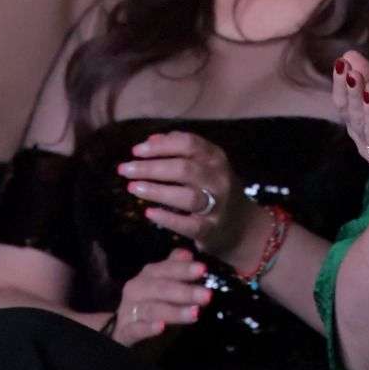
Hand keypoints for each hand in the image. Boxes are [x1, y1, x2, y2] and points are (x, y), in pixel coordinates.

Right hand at [107, 248, 210, 345]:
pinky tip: (161, 327)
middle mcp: (136, 290)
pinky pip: (134, 330)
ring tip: (195, 313)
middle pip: (160, 288)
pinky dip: (147, 328)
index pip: (166, 269)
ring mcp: (129, 311)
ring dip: (174, 311)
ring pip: (151, 310)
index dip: (183, 268)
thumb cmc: (151, 302)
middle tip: (207, 296)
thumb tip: (188, 253)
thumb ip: (176, 268)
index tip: (203, 269)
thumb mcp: (165, 285)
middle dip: (185, 291)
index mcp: (148, 276)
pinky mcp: (124, 332)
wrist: (126, 328)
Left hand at [119, 131, 248, 256]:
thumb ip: (181, 150)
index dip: (161, 146)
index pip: (189, 144)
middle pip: (184, 169)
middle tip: (125, 170)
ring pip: (186, 196)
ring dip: (157, 191)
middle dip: (151, 168)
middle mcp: (219, 179)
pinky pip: (188, 224)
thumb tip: (151, 140)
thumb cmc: (216, 190)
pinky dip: (168, 218)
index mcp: (216, 159)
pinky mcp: (211, 229)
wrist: (243, 226)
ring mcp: (217, 205)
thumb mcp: (207, 165)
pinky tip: (149, 213)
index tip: (136, 151)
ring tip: (133, 188)